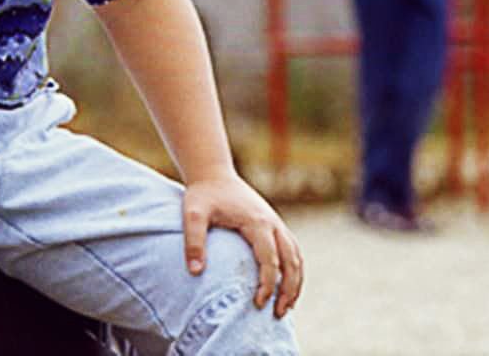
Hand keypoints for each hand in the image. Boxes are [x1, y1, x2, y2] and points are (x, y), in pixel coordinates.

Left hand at [182, 173, 302, 318]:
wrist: (214, 174)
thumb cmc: (203, 195)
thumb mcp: (193, 215)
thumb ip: (193, 242)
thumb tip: (195, 272)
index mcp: (257, 222)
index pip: (270, 260)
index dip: (267, 285)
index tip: (258, 305)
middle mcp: (273, 223)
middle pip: (291, 261)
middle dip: (288, 289)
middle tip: (278, 314)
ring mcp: (276, 223)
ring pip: (296, 256)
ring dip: (295, 282)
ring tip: (286, 307)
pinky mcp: (274, 225)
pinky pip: (292, 250)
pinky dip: (294, 270)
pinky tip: (286, 287)